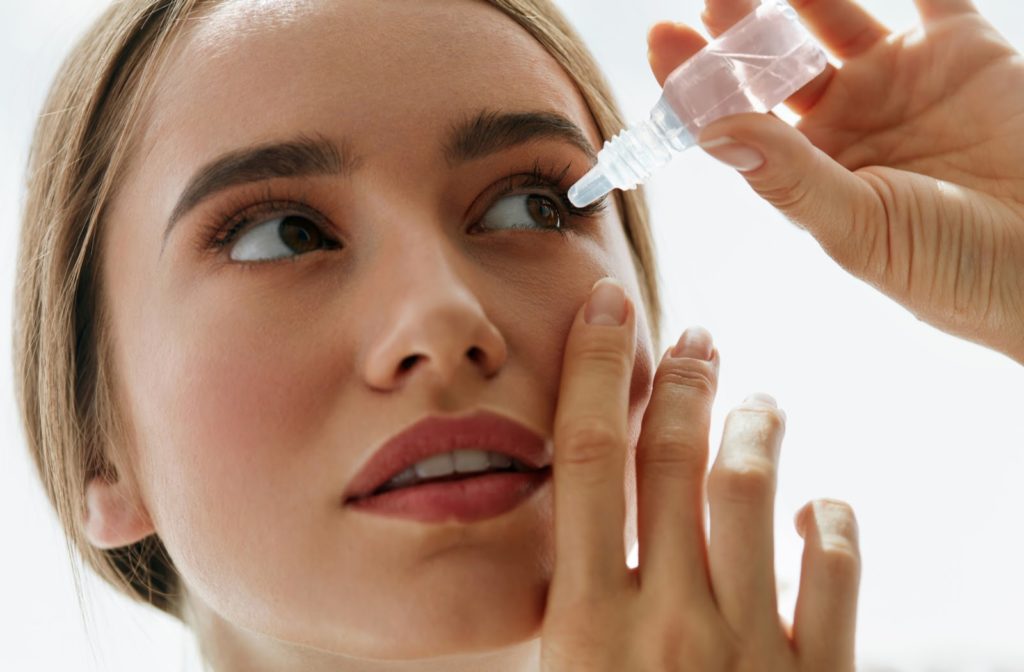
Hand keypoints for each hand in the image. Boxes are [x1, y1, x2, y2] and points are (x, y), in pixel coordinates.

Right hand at [539, 278, 860, 670]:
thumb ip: (573, 610)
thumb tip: (584, 533)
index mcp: (589, 624)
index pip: (588, 459)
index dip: (595, 368)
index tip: (607, 307)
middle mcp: (667, 625)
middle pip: (672, 458)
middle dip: (683, 382)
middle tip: (697, 343)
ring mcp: (748, 651)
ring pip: (750, 491)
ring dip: (754, 428)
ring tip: (759, 404)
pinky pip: (835, 571)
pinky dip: (829, 521)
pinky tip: (816, 507)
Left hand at [647, 0, 1023, 363]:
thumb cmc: (955, 270)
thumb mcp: (861, 228)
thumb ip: (790, 179)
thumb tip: (712, 132)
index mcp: (808, 171)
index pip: (739, 118)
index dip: (699, 82)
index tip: (662, 39)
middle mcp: (843, 122)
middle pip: (774, 62)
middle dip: (737, 27)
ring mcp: (897, 81)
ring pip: (830, 16)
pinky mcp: (959, 48)